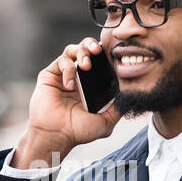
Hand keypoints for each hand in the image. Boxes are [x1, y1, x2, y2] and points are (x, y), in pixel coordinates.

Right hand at [11, 38, 120, 168]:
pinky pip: (61, 61)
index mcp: (91, 84)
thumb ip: (118, 108)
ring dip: (82, 53)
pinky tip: (70, 85)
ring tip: (86, 66)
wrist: (56, 135)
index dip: (106, 56)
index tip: (114, 56)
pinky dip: (68, 69)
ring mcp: (64, 74)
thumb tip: (131, 94)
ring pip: (73, 50)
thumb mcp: (106, 121)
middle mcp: (78, 77)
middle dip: (93, 46)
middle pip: (87, 49)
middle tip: (98, 52)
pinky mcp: (50, 74)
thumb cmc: (78, 131)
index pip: (100, 62)